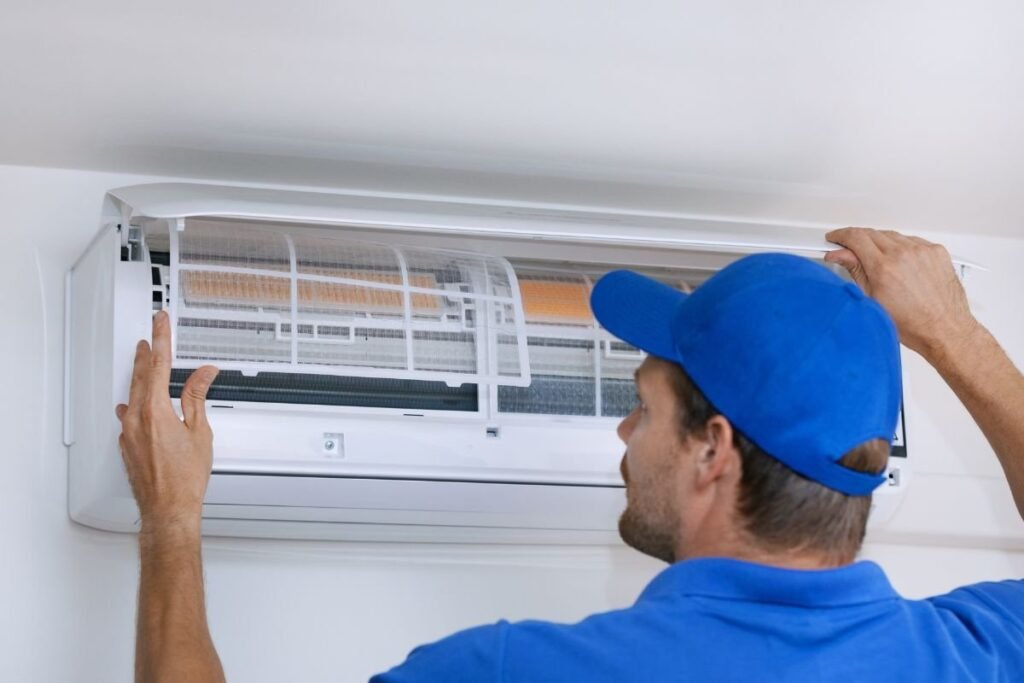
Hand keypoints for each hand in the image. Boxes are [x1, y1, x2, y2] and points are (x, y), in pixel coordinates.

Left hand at [115, 311, 218, 534]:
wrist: (168, 509)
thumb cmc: (185, 479)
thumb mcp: (199, 432)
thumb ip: (198, 398)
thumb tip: (203, 374)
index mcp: (155, 411)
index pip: (158, 365)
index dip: (161, 339)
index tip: (160, 322)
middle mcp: (136, 419)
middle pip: (140, 376)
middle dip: (147, 353)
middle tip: (151, 335)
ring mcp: (128, 433)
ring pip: (132, 395)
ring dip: (140, 376)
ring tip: (144, 362)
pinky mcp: (127, 445)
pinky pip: (128, 415)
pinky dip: (134, 403)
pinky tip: (135, 404)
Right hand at [824, 227, 976, 357]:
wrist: (945, 330)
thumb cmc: (912, 324)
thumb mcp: (872, 300)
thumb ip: (855, 270)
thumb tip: (840, 255)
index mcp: (884, 268)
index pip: (856, 237)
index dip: (841, 235)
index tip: (836, 238)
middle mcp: (904, 254)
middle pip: (872, 233)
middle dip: (858, 239)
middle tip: (852, 251)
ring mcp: (923, 251)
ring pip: (892, 235)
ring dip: (880, 243)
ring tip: (880, 262)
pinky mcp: (937, 251)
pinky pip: (912, 240)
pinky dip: (902, 247)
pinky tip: (900, 263)